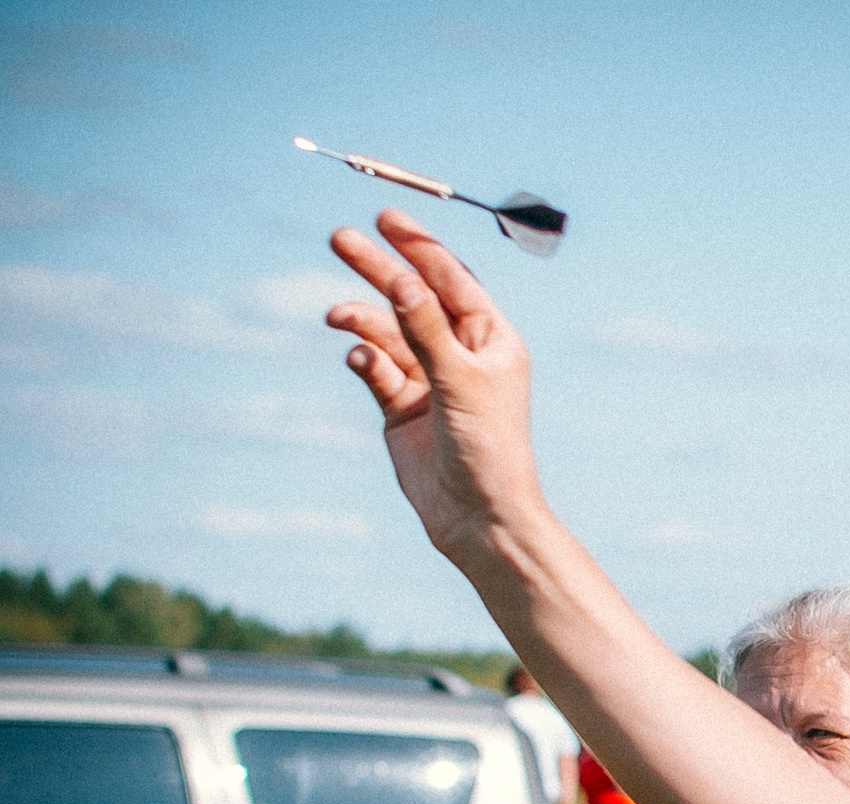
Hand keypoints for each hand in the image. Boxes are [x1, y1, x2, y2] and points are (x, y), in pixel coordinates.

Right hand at [325, 208, 548, 571]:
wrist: (478, 517)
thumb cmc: (488, 448)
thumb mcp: (459, 380)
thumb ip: (427, 328)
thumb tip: (403, 279)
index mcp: (491, 340)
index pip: (452, 280)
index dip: (419, 248)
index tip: (386, 218)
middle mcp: (461, 355)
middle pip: (412, 298)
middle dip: (377, 269)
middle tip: (338, 238)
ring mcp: (429, 381)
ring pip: (388, 333)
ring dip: (363, 320)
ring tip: (337, 315)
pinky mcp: (400, 409)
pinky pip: (376, 370)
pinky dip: (365, 360)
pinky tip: (359, 360)